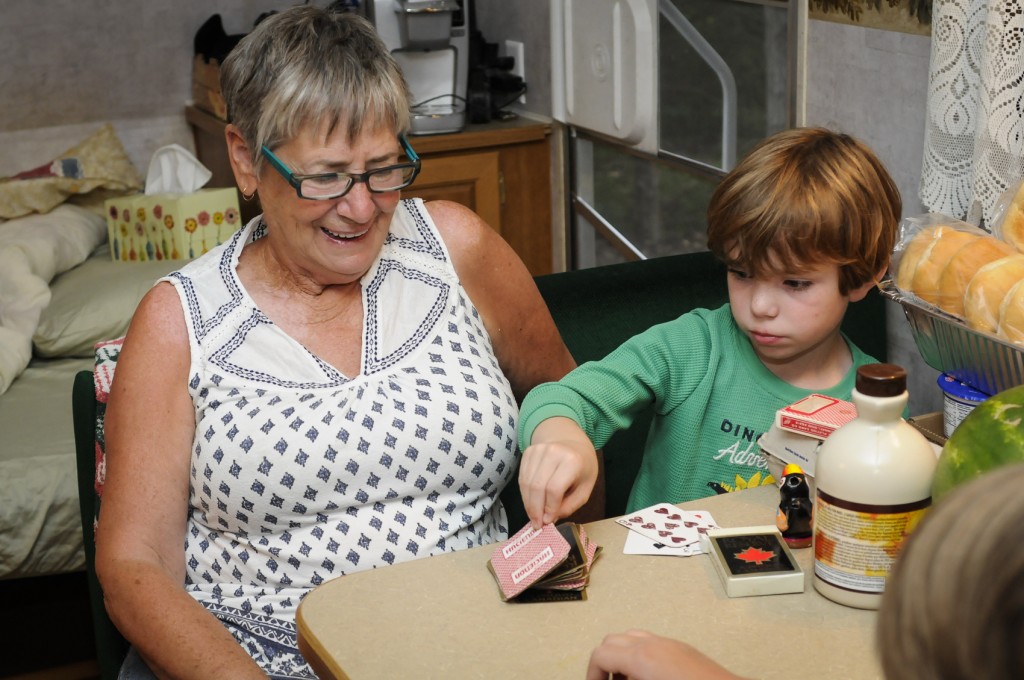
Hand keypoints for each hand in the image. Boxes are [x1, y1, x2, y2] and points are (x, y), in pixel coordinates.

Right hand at [518, 417, 598, 528]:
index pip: (554, 488)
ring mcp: (538, 450)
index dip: (549, 507)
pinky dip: (524, 494)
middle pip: (537, 486)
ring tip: (533, 516)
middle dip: (535, 509)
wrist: (572, 442)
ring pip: (526, 483)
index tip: (547, 522)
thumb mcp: (585, 489)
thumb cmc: (582, 468)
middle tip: (536, 525)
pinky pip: (522, 477)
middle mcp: (553, 452)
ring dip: (528, 503)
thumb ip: (569, 506)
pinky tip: (531, 503)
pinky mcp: (528, 451)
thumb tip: (548, 519)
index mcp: (572, 461)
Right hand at [586, 630, 746, 679]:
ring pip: (632, 638)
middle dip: (605, 664)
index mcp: (640, 657)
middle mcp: (652, 643)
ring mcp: (670, 644)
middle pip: (613, 641)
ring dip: (622, 657)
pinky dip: (640, 657)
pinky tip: (648, 678)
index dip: (592, 673)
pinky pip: (652, 643)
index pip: (600, 654)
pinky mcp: (683, 649)